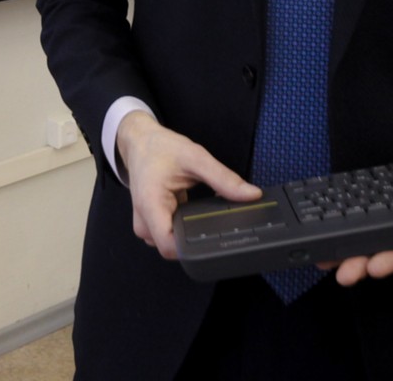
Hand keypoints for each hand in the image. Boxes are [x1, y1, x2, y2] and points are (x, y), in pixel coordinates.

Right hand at [115, 111, 262, 259]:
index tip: (218, 237)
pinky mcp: (151, 224)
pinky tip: (192, 213)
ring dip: (188, 233)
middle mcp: (144, 221)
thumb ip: (224, 178)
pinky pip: (169, 236)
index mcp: (150, 206)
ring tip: (203, 214)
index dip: (194, 248)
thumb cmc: (161, 148)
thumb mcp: (195, 157)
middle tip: (218, 222)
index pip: (170, 247)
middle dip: (196, 239)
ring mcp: (146, 225)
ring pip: (171, 244)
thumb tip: (253, 195)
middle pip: (173, 249)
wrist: (139, 142)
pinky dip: (183, 227)